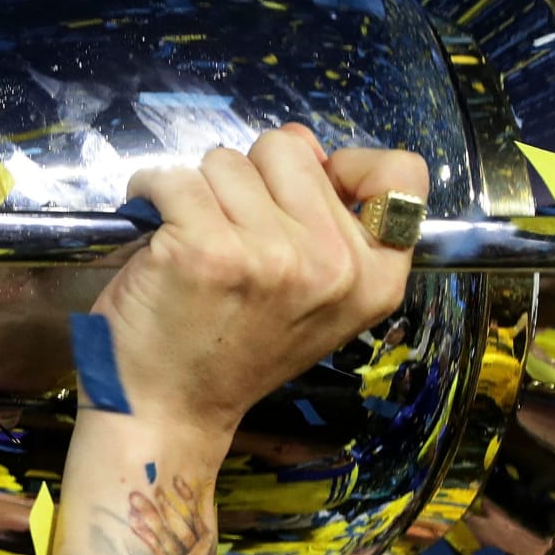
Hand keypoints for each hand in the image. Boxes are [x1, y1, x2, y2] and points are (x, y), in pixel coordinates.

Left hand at [90, 126, 427, 452]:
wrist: (170, 410)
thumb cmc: (231, 345)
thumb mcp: (310, 292)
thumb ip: (322, 218)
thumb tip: (301, 144)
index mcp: (374, 277)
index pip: (404, 174)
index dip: (350, 164)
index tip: (307, 192)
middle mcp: (333, 265)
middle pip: (289, 150)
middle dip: (250, 179)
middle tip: (232, 235)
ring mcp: (271, 256)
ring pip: (226, 161)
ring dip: (199, 193)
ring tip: (194, 245)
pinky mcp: (207, 249)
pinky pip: (173, 178)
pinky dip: (151, 194)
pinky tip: (156, 237)